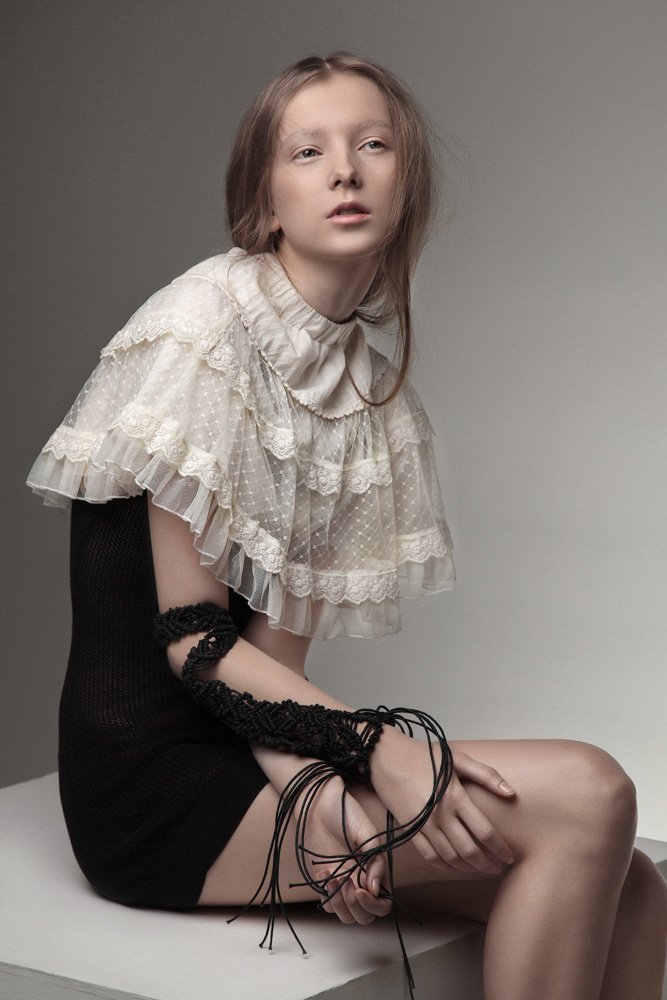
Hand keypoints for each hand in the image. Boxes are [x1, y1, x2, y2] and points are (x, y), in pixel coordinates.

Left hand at [300, 775, 391, 924]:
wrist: (318, 803)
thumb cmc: (345, 813)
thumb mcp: (366, 832)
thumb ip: (375, 860)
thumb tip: (376, 888)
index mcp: (376, 871)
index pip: (383, 903)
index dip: (374, 904)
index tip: (361, 890)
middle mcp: (361, 881)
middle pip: (365, 916)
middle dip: (356, 906)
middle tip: (346, 882)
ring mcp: (344, 883)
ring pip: (346, 915)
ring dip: (340, 902)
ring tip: (333, 875)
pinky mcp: (326, 881)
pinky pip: (328, 904)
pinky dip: (326, 895)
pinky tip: (323, 873)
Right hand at [371, 733, 515, 875]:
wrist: (387, 757)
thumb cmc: (423, 755)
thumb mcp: (457, 759)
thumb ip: (486, 775)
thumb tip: (511, 793)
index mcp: (455, 797)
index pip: (484, 832)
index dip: (499, 849)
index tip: (509, 856)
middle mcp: (440, 815)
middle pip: (469, 850)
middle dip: (487, 864)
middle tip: (498, 868)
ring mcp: (423, 825)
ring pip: (450, 858)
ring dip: (468, 868)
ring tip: (480, 869)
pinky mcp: (410, 830)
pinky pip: (429, 856)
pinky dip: (445, 866)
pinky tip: (455, 866)